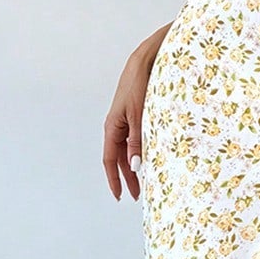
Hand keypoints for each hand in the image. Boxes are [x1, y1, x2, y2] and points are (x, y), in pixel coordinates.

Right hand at [103, 42, 159, 201]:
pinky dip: (141, 152)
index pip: (110, 160)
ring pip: (128, 150)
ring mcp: (125, 121)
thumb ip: (137, 142)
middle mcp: (116, 126)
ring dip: (135, 166)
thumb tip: (135, 166)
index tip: (120, 196)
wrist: (144, 62)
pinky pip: (135, 140)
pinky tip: (150, 159)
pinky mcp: (135, 116)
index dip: (114, 180)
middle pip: (120, 159)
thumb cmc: (139, 85)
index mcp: (112, 127)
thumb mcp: (139, 117)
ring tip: (146, 181)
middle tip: (138, 195)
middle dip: (128, 178)